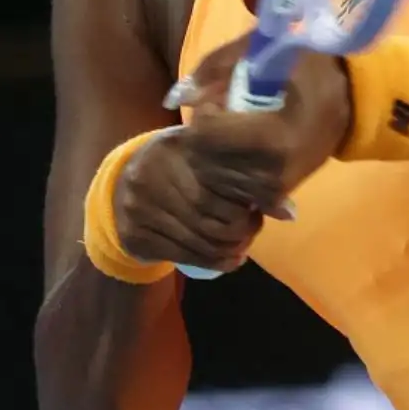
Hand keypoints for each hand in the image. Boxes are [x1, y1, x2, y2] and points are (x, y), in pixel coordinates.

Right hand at [111, 126, 292, 274]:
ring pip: (199, 239)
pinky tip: (231, 259)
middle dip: (240, 229)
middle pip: (210, 214)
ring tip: (243, 246)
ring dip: (230, 249)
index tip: (259, 207)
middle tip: (253, 227)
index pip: (219, 181)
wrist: (121, 184)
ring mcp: (140, 207)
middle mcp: (152, 174)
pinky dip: (214, 262)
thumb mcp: (205, 154)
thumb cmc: (178, 164)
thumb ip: (242, 173)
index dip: (245, 200)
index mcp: (175, 147)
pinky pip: (184, 255)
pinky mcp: (136, 235)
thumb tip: (287, 211)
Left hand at [174, 35, 353, 202]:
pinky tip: (244, 145)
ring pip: (213, 175)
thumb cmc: (306, 66)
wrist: (349, 99)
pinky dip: (226, 165)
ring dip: (213, 149)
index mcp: (272, 139)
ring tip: (237, 126)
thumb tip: (179, 96)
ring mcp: (272, 190)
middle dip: (206, 133)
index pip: (206, 135)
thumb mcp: (262, 49)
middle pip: (205, 159)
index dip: (206, 111)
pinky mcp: (273, 196)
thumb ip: (214, 67)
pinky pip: (229, 185)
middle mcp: (270, 174)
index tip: (223, 97)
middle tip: (227, 111)